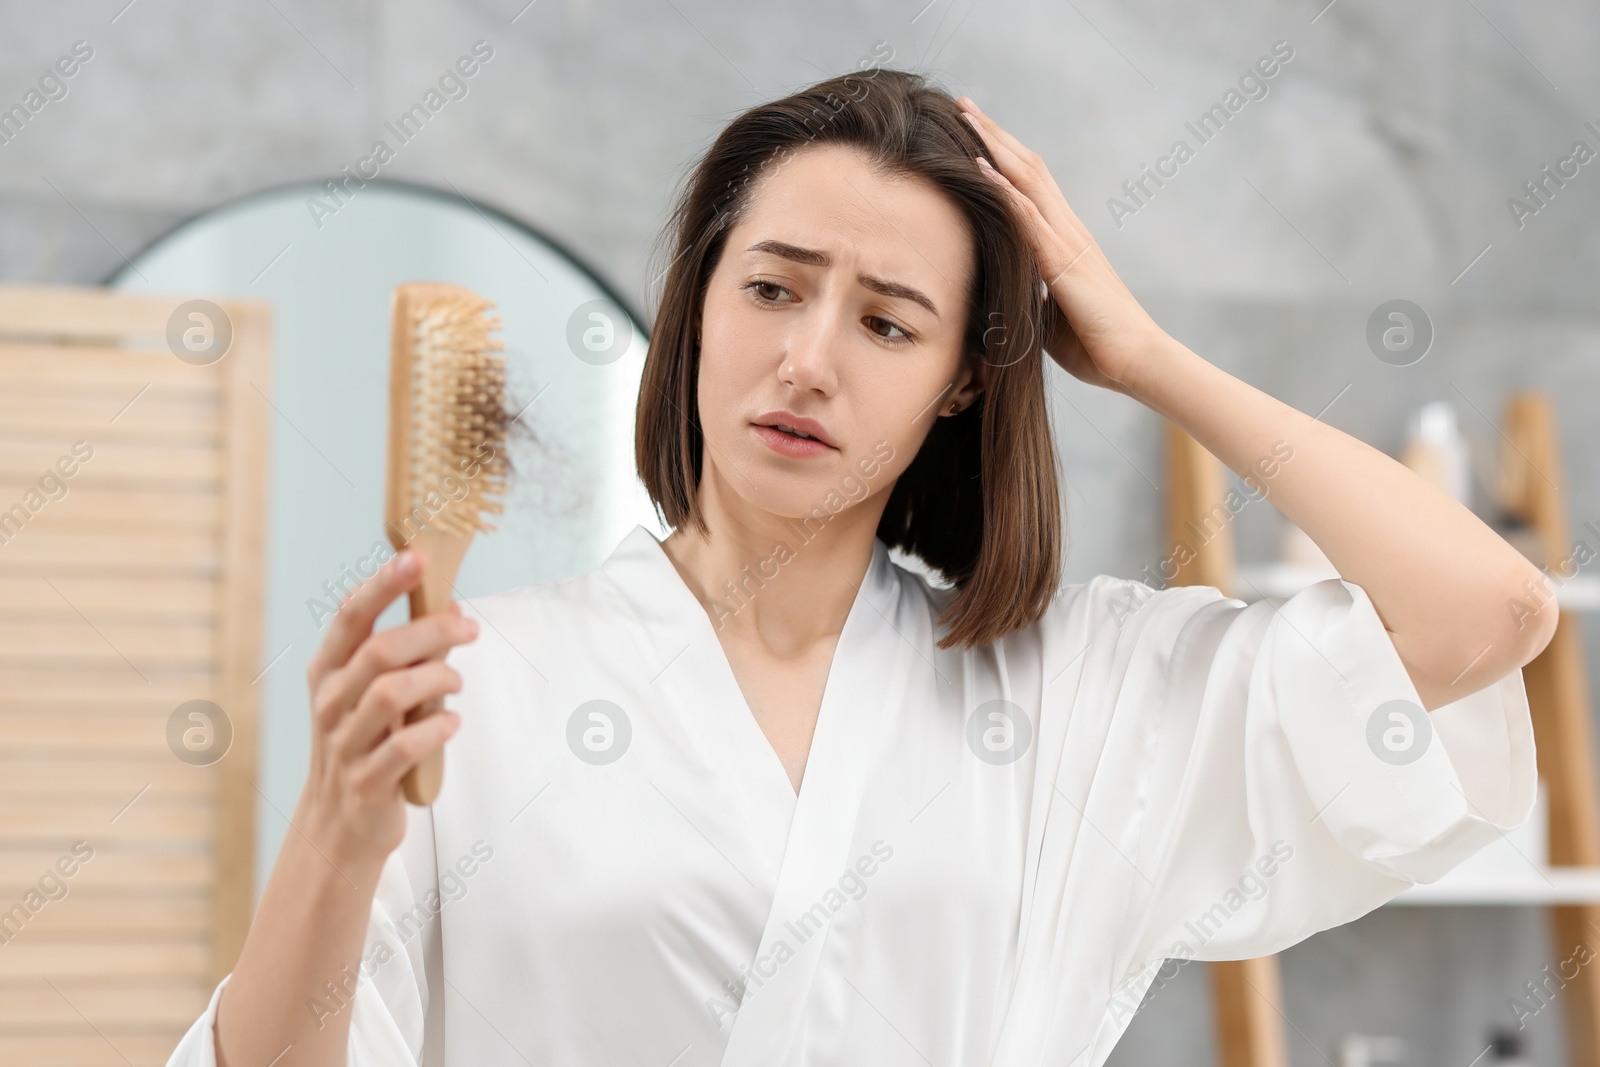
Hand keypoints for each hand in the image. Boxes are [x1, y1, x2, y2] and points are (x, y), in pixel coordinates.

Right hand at [299, 549, 477, 868]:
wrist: (340, 825)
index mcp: (329, 672)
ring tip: (457, 684)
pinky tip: (451, 722)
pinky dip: (436, 729)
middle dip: (431, 632)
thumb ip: (409, 653)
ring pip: (390, 694)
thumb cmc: (366, 745)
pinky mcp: (366, 781)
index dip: (382, 585)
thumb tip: (453, 609)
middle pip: (379, 651)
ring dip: (437, 680)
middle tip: (470, 630)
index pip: (350, 616)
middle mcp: (330, 702)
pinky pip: (404, 746)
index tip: (415, 558)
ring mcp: (344, 744)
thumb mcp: (377, 693)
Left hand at [957, 96, 1166, 397]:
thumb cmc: (1096, 344)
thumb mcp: (1051, 315)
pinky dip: (1004, 190)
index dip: (1004, 154)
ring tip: (967, 116)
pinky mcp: (1064, 262)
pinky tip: (981, 167)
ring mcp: (1068, 241)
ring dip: (995, 146)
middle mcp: (1068, 230)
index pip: (1032, 184)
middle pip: (1029, 166)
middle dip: (995, 134)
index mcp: (1066, 240)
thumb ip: (1031, 295)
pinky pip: (1029, 217)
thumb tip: (1007, 294)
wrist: (1134, 360)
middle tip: (964, 103)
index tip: (974, 131)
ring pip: (1028, 179)